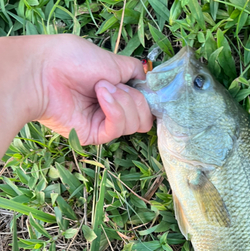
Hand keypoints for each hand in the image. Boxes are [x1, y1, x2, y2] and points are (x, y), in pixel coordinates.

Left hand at [35, 35, 152, 144]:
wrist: (45, 71)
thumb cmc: (73, 60)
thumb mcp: (113, 59)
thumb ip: (133, 71)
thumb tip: (147, 80)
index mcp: (117, 93)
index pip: (145, 107)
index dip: (146, 98)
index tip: (142, 86)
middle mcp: (111, 110)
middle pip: (143, 119)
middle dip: (134, 99)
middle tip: (112, 84)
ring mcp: (103, 124)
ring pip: (134, 124)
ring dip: (122, 101)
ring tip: (100, 87)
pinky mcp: (94, 135)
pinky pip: (117, 129)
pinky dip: (114, 110)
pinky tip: (101, 96)